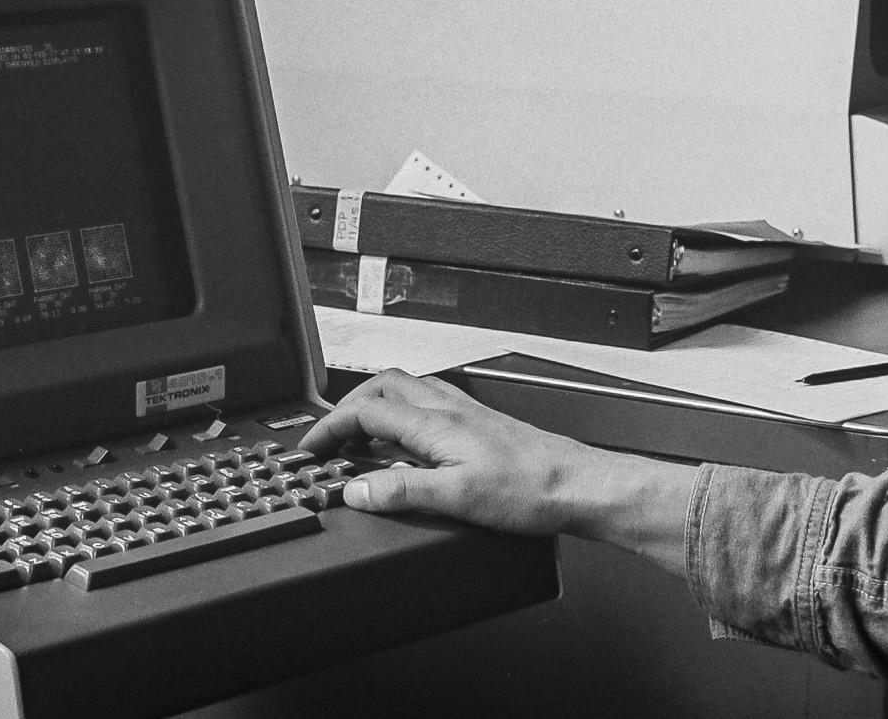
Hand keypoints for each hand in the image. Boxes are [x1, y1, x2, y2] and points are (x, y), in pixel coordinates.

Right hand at [300, 369, 698, 574]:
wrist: (577, 485)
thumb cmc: (531, 489)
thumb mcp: (457, 498)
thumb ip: (401, 491)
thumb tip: (356, 488)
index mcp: (436, 423)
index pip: (365, 412)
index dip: (330, 428)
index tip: (310, 449)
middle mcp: (449, 408)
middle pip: (381, 388)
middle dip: (346, 407)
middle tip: (329, 437)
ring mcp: (466, 412)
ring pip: (406, 390)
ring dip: (374, 405)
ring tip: (360, 434)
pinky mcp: (480, 422)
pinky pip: (428, 402)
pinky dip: (403, 413)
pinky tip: (411, 438)